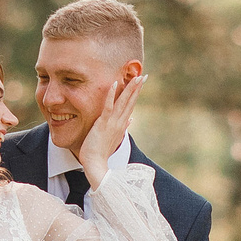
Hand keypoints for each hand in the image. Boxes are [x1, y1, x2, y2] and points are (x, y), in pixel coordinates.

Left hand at [78, 68, 144, 185]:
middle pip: (130, 102)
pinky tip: (114, 83)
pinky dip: (111, 94)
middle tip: (145, 76)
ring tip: (137, 77)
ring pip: (123, 102)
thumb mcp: (114, 139)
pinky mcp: (103, 123)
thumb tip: (131, 120)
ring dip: (130, 89)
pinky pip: (108, 106)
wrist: (96, 164)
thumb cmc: (101, 153)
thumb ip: (123, 128)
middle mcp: (120, 122)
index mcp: (122, 125)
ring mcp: (112, 122)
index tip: (142, 84)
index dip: (136, 94)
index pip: (130, 106)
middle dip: (137, 88)